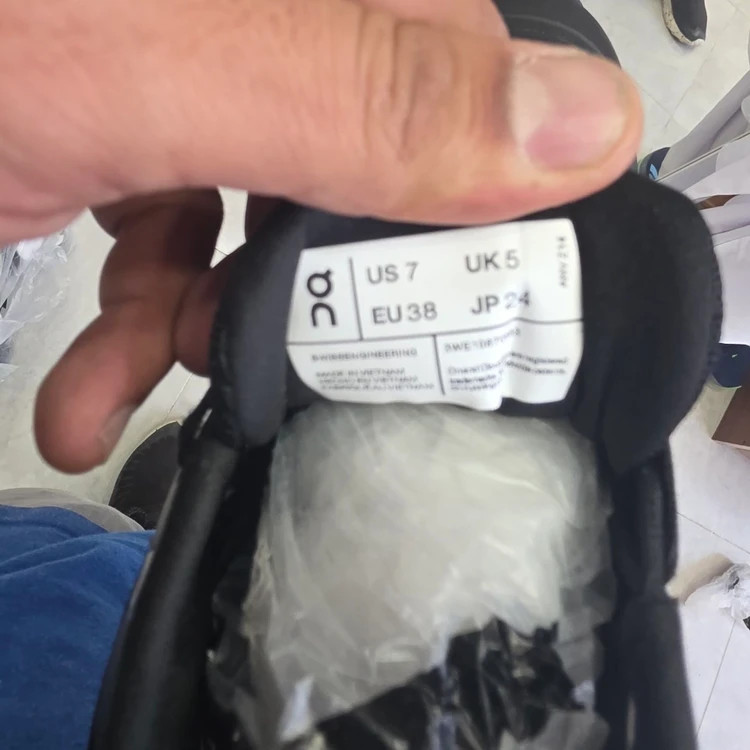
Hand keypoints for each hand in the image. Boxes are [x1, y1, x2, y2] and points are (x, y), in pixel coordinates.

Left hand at [3, 0, 641, 470]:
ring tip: (152, 383)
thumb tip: (585, 125)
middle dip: (322, 286)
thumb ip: (363, 93)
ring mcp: (194, 68)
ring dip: (212, 326)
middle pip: (366, 160)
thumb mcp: (144, 61)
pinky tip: (96, 392)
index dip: (480, 198)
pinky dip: (146, 321)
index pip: (465, 72)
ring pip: (267, 213)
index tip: (458, 314)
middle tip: (296, 367)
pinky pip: (182, 228)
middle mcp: (266, 16)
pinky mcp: (126, 124)